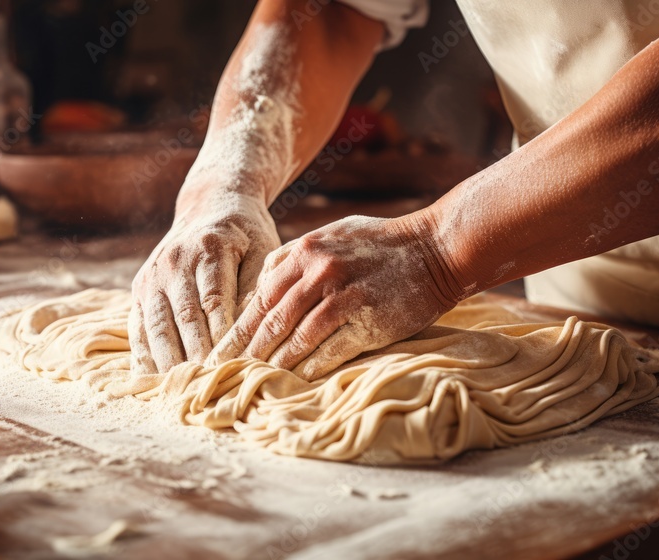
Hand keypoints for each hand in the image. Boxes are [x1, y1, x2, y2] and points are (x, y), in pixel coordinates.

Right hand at [129, 193, 279, 373]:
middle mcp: (174, 262)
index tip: (235, 369)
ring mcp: (152, 276)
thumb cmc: (245, 233)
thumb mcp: (262, 249)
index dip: (223, 340)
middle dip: (197, 358)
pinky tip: (153, 381)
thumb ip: (256, 286)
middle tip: (211, 388)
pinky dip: (144, 356)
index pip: (214, 304)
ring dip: (169, 363)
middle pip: (184, 320)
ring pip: (157, 327)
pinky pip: (139, 328)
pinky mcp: (140, 288)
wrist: (210, 204)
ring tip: (184, 392)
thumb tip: (251, 328)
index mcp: (209, 249)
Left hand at [210, 214, 458, 379]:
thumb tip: (261, 289)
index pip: (261, 298)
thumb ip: (293, 259)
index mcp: (305, 251)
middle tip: (227, 374)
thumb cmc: (379, 244)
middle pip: (273, 322)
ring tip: (259, 381)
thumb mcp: (330, 236)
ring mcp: (345, 297)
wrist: (436, 247)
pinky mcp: (369, 320)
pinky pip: (331, 350)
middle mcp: (320, 272)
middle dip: (248, 352)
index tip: (221, 351)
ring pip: (298, 339)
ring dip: (277, 364)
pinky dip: (313, 367)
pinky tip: (299, 379)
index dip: (239, 329)